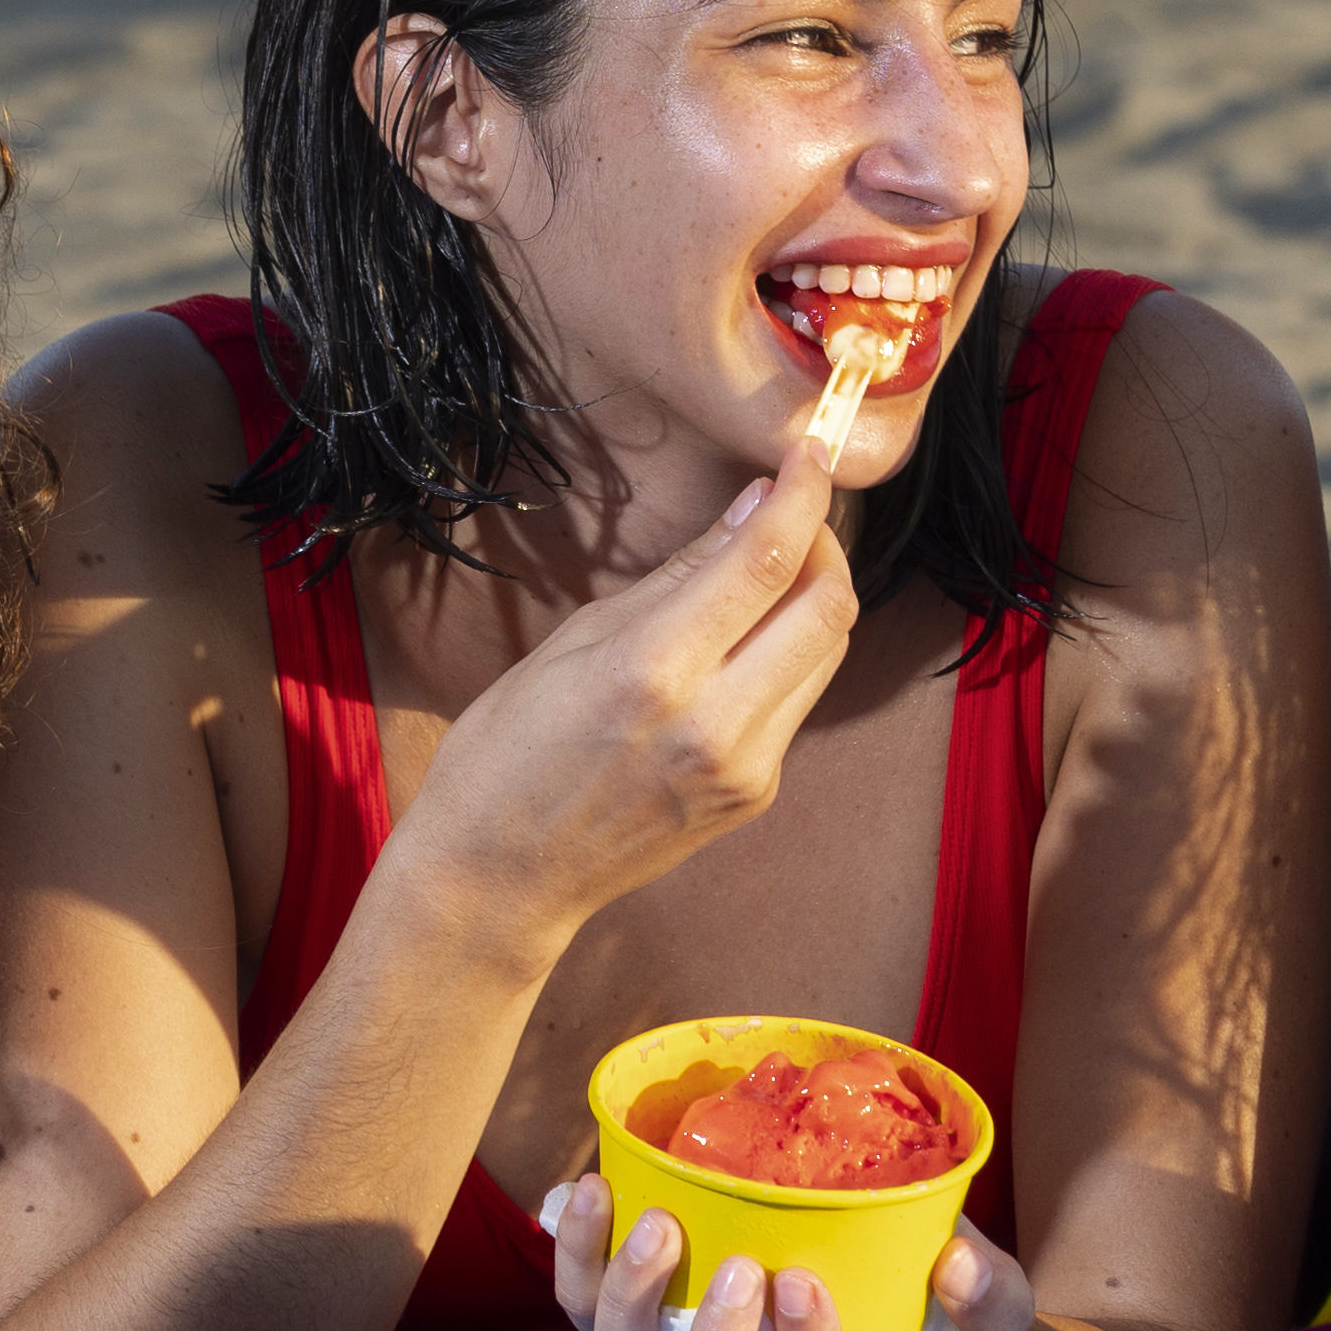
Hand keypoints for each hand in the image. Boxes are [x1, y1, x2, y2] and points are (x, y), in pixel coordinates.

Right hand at [382, 448, 861, 949]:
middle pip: (829, 606)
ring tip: (769, 571)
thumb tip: (753, 507)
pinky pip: (797, 701)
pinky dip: (787, 653)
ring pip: (827, 652)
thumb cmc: (510, 749)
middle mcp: (715, 723)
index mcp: (655, 670)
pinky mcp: (756, 794)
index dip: (803, 494)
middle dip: (825, 544)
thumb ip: (679, 575)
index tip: (810, 453)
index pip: (768, 561)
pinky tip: (742, 644)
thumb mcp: (576, 638)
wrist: (501, 877)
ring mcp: (745, 768)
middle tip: (791, 515)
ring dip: (815, 597)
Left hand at [544, 1169, 1035, 1330]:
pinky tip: (590, 1189)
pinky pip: (577, 1303)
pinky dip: (575, 1252)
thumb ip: (992, 1292)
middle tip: (741, 1267)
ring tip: (656, 1225)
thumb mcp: (974, 1288)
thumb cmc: (911, 1277)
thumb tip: (958, 1265)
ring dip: (628, 1304)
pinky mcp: (623, 1317)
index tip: (805, 1282)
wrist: (839, 1241)